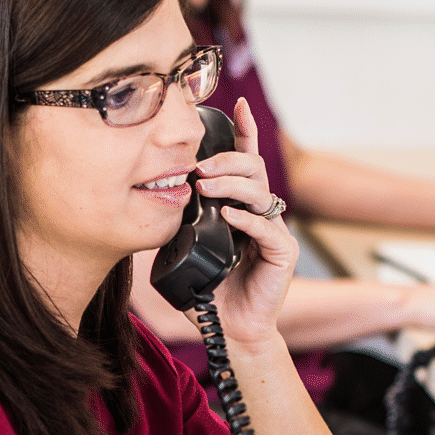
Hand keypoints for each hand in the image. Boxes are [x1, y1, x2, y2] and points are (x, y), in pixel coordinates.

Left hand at [192, 98, 298, 346]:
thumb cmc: (210, 290)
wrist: (231, 330)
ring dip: (231, 184)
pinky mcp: (282, 254)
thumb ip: (179, 222)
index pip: (245, 162)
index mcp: (240, 206)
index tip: (238, 104)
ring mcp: (272, 231)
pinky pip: (268, 228)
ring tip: (206, 187)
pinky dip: (247, 220)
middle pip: (253, 169)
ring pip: (260, 191)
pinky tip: (229, 217)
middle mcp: (259, 212)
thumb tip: (151, 199)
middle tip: (197, 168)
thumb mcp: (186, 248)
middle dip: (226, 160)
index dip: (244, 131)